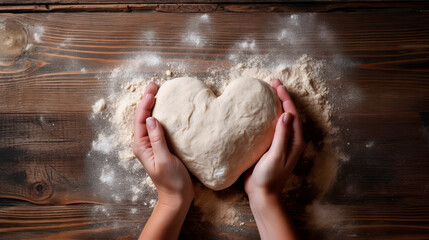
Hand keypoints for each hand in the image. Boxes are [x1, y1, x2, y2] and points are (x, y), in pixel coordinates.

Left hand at [133, 81, 193, 206]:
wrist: (177, 196)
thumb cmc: (171, 181)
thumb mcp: (164, 160)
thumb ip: (157, 140)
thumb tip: (152, 119)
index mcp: (141, 146)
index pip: (141, 120)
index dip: (145, 103)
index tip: (152, 90)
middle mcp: (145, 143)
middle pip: (143, 117)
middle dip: (147, 100)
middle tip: (154, 84)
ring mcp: (153, 144)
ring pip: (151, 120)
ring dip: (154, 105)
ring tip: (158, 91)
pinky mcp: (163, 146)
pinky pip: (160, 126)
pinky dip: (162, 115)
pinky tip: (167, 109)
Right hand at [245, 78, 304, 197]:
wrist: (262, 194)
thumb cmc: (269, 177)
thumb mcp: (276, 155)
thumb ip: (281, 136)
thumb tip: (286, 114)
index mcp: (294, 141)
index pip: (292, 114)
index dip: (285, 98)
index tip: (276, 85)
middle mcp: (289, 139)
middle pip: (288, 113)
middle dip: (282, 97)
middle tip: (273, 83)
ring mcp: (280, 142)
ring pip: (280, 118)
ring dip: (275, 105)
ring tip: (267, 92)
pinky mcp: (270, 146)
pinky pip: (271, 126)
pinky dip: (267, 116)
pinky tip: (259, 112)